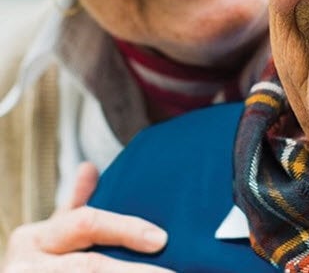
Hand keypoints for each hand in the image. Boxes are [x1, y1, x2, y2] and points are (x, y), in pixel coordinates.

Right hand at [1, 162, 173, 271]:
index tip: (161, 239)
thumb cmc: (47, 261)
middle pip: (92, 266)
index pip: (88, 224)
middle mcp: (26, 267)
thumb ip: (75, 203)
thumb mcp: (57, 230)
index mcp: (32, 239)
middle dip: (136, 272)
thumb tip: (89, 166)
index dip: (127, 230)